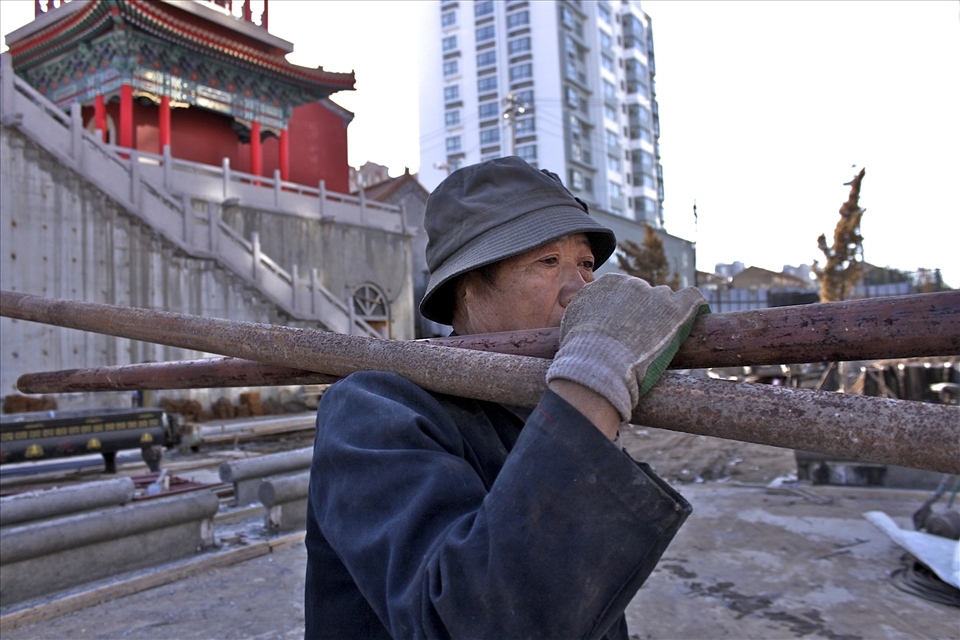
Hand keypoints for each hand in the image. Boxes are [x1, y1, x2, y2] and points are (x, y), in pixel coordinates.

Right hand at [546, 273, 708, 423]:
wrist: (598, 363)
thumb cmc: (581, 351)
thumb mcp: (572, 323)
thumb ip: (582, 313)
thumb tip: (584, 317)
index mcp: (608, 284)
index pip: (624, 292)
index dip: (625, 313)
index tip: (624, 330)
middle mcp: (632, 283)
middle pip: (646, 295)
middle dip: (645, 314)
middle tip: (642, 341)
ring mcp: (655, 295)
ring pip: (666, 300)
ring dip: (665, 317)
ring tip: (662, 341)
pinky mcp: (676, 309)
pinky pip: (693, 298)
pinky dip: (695, 307)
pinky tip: (696, 318)